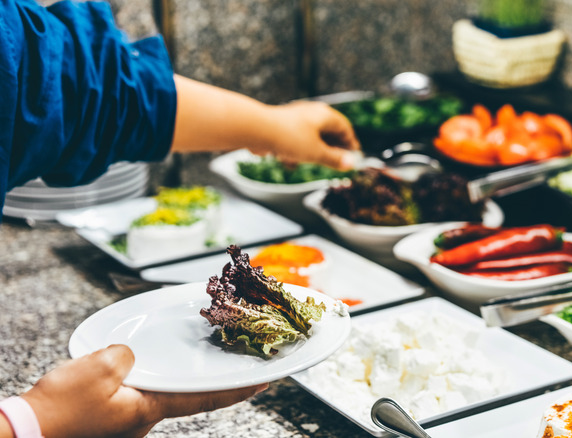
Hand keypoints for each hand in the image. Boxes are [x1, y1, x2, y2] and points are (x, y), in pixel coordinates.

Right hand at [20, 345, 266, 437]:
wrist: (26, 431)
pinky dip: (148, 378)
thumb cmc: (61, 408)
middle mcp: (145, 418)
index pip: (206, 396)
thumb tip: (131, 354)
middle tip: (232, 360)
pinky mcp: (112, 416)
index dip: (238, 388)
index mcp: (150, 409)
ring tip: (185, 357)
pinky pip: (139, 392)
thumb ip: (127, 355)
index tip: (265, 380)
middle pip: (188, 393)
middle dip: (208, 378)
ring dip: (176, 377)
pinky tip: (139, 366)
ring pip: (162, 392)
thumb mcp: (100, 368)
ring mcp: (129, 420)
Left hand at [261, 101, 360, 169]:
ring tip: (310, 164)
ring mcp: (296, 119)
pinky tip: (289, 163)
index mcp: (324, 115)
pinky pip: (295, 140)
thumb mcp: (316, 153)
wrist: (256, 129)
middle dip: (331, 149)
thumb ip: (334, 159)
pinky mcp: (282, 126)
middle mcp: (312, 113)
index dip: (350, 143)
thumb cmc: (290, 138)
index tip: (353, 156)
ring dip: (312, 152)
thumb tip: (350, 164)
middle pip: (328, 132)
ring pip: (311, 137)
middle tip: (336, 163)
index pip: (344, 128)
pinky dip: (296, 151)